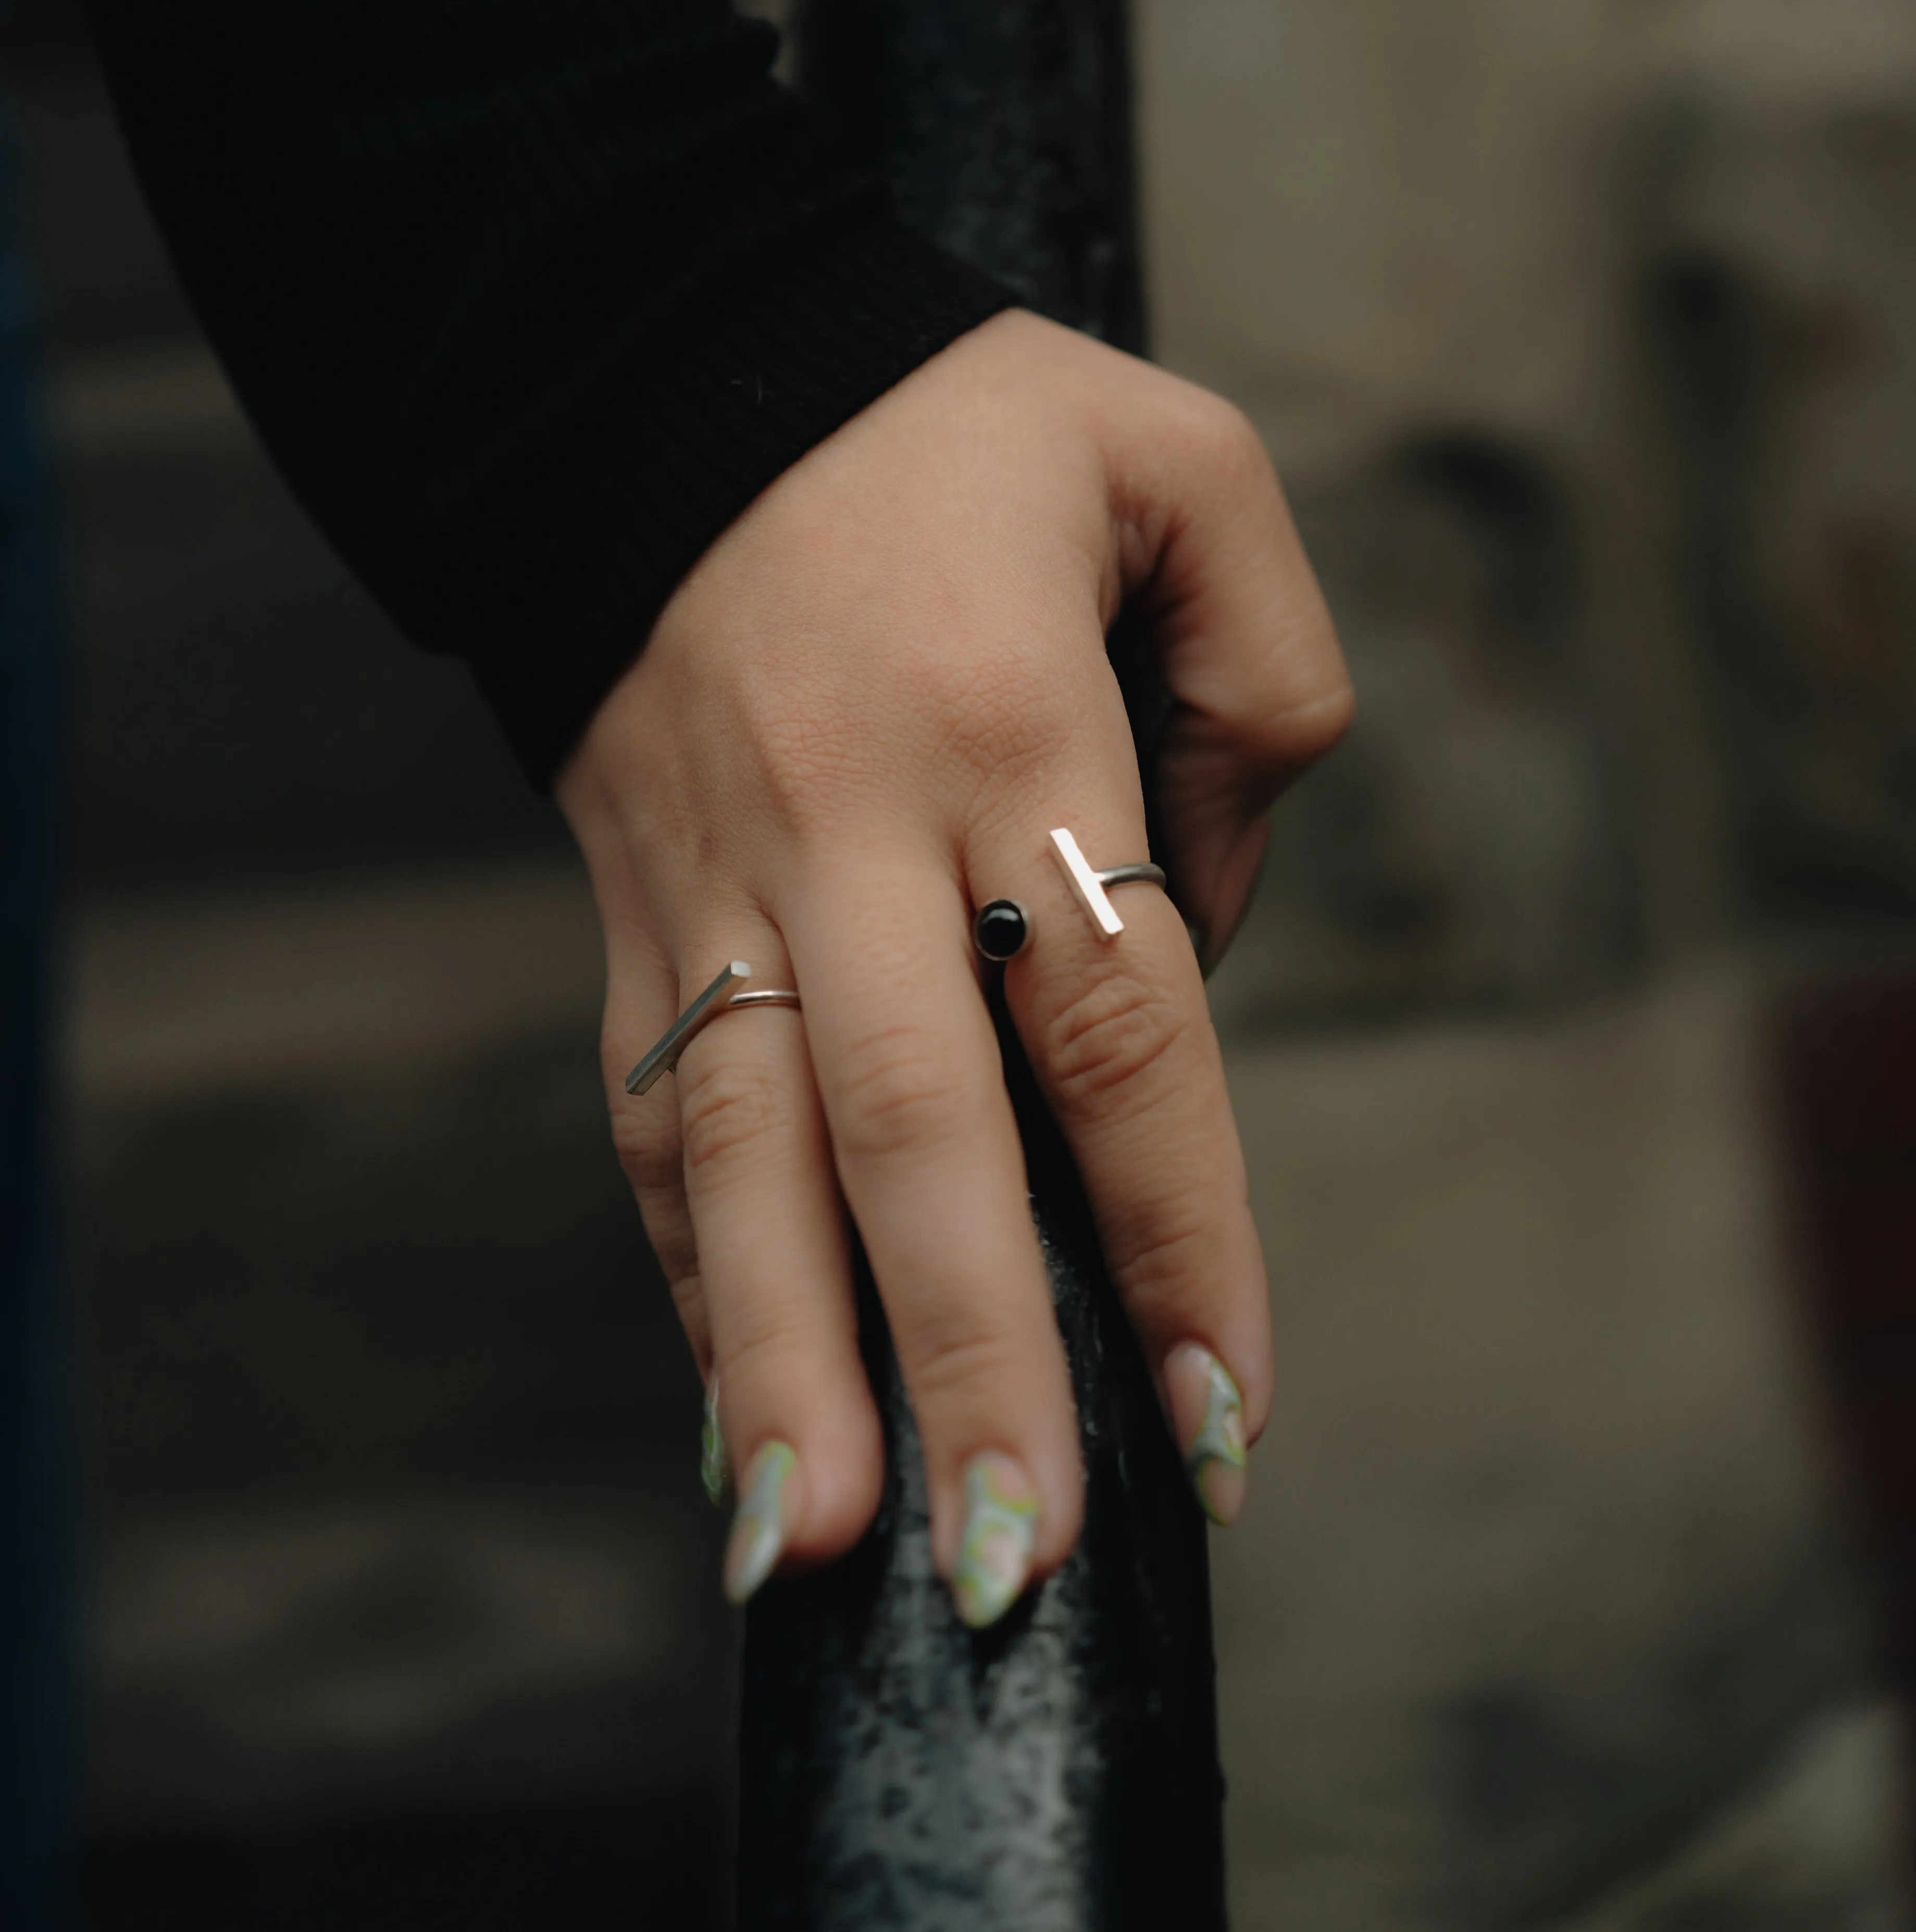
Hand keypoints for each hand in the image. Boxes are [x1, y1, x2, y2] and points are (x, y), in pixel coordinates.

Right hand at [555, 309, 1351, 1622]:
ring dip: (776, 1363)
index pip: (1116, 1029)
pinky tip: (737, 1413)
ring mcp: (717, 879)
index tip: (1216, 1414)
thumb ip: (1265, 689)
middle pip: (912, 1133)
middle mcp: (848, 828)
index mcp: (1006, 721)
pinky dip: (698, 1273)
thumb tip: (1207, 926)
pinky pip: (659, 1114)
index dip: (1170, 1231)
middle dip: (964, 1359)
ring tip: (810, 1558)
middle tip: (1015, 1568)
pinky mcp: (634, 903)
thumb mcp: (1184, 467)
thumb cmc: (958, 417)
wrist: (663, 363)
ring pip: (742, 1156)